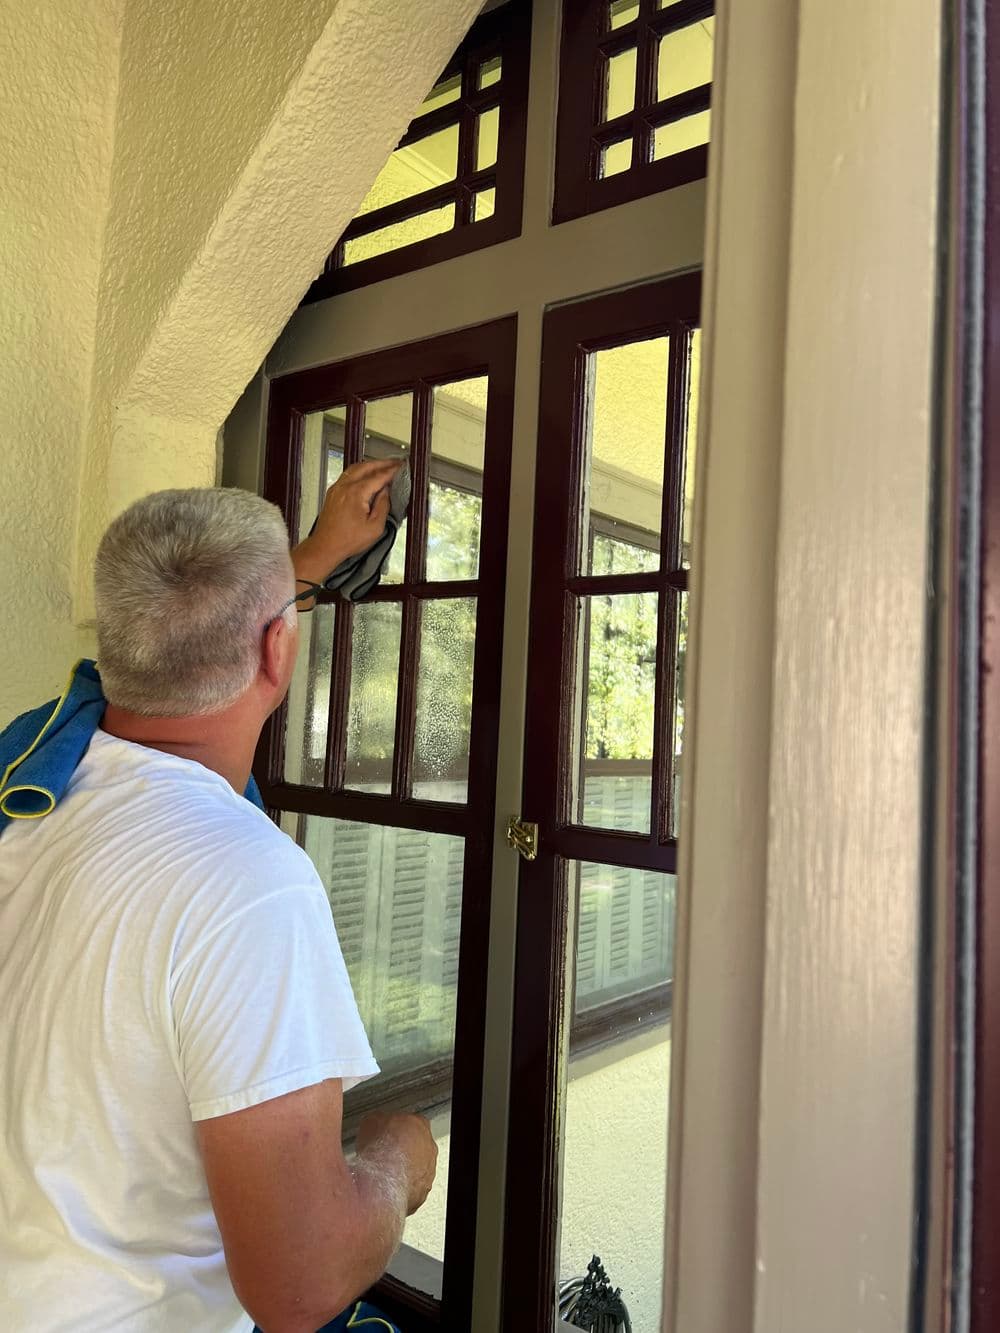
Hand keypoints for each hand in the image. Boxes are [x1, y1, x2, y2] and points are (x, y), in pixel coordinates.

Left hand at [292, 459, 400, 587]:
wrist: (325, 546)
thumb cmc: (347, 540)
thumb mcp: (375, 527)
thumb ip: (383, 506)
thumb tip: (386, 492)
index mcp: (356, 493)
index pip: (379, 476)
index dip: (392, 471)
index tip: (401, 468)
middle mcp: (345, 486)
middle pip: (366, 467)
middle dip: (382, 463)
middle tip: (395, 463)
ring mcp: (337, 488)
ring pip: (355, 468)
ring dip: (370, 465)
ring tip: (382, 467)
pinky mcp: (333, 493)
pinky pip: (348, 475)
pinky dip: (360, 471)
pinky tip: (365, 476)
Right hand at [356, 1111, 437, 1215]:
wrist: (383, 1176)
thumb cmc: (381, 1148)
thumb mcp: (371, 1121)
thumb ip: (378, 1121)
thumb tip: (373, 1125)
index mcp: (420, 1125)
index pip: (411, 1123)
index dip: (395, 1129)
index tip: (384, 1134)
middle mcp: (429, 1148)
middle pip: (417, 1147)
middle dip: (401, 1151)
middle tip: (383, 1155)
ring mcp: (428, 1171)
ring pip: (415, 1170)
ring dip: (401, 1171)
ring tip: (381, 1173)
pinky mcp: (421, 1193)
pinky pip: (411, 1190)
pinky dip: (399, 1188)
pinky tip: (385, 1187)